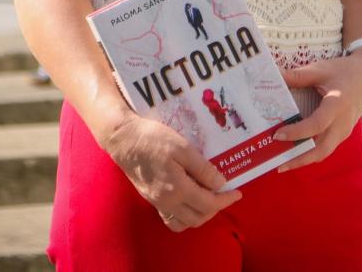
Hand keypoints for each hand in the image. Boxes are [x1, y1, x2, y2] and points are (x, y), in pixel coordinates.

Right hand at [100, 112, 241, 230]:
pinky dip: (185, 217)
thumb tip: (220, 184)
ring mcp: (157, 203)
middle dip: (216, 208)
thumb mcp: (183, 148)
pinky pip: (171, 219)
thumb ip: (202, 168)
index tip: (237, 192)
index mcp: (177, 189)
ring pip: (184, 222)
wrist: (124, 140)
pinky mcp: (151, 200)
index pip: (208, 204)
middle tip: (225, 194)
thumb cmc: (153, 139)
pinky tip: (190, 202)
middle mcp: (167, 202)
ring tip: (210, 199)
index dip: (226, 200)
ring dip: (201, 215)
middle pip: (198, 217)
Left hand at [273, 51, 361, 171]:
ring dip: (304, 159)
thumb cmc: (343, 70)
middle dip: (300, 160)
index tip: (277, 135)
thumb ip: (296, 76)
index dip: (296, 132)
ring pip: (324, 152)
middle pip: (322, 150)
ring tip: (283, 163)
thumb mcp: (320, 69)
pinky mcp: (343, 132)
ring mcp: (345, 130)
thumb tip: (273, 76)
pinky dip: (311, 152)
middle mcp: (343, 122)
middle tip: (278, 165)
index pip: (316, 124)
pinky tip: (296, 151)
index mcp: (337, 104)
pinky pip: (327, 147)